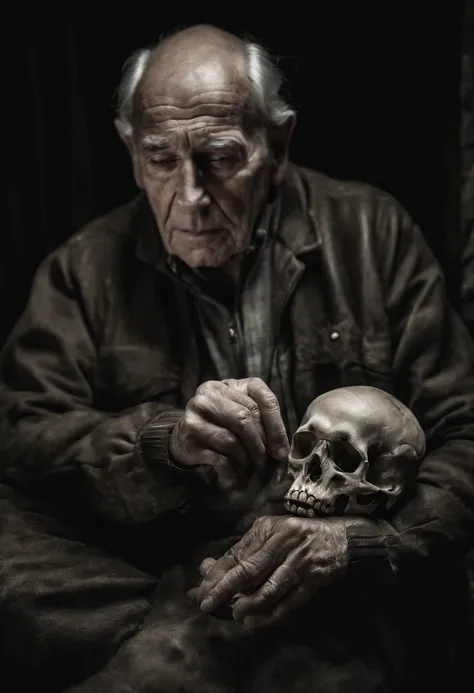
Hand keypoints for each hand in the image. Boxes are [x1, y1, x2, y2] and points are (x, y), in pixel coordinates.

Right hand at [170, 378, 288, 489]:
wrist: (183, 437)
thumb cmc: (220, 424)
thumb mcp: (240, 412)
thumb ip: (261, 421)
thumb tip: (281, 451)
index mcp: (227, 385)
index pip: (261, 397)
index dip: (276, 425)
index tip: (282, 449)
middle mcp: (208, 396)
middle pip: (245, 418)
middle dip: (261, 443)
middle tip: (265, 460)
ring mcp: (195, 416)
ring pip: (232, 440)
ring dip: (246, 458)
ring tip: (250, 466)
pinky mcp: (189, 438)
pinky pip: (219, 459)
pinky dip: (233, 472)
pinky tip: (237, 478)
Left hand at [195, 515, 348, 628]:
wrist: (341, 539)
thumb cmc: (297, 535)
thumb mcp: (270, 532)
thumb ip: (241, 550)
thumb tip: (207, 569)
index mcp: (270, 529)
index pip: (238, 555)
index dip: (218, 575)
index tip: (202, 591)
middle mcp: (285, 543)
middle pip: (250, 571)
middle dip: (226, 591)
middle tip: (208, 605)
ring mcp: (300, 563)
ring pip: (270, 590)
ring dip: (249, 606)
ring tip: (235, 615)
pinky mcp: (314, 581)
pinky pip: (289, 603)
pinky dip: (270, 616)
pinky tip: (254, 622)